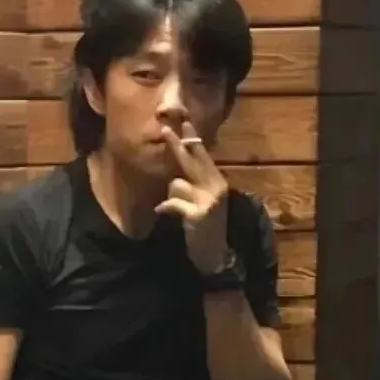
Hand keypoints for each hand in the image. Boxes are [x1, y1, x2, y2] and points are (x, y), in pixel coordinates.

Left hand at [155, 122, 228, 273]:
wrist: (216, 256)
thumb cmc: (207, 227)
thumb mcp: (205, 201)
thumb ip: (196, 182)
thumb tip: (182, 161)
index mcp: (218, 182)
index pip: (203, 156)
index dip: (192, 140)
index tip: (185, 123)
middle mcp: (216, 187)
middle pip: (191, 160)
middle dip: (177, 144)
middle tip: (165, 128)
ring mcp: (208, 200)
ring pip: (176, 183)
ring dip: (171, 196)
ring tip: (179, 210)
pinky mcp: (198, 214)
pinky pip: (173, 202)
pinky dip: (165, 207)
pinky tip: (161, 212)